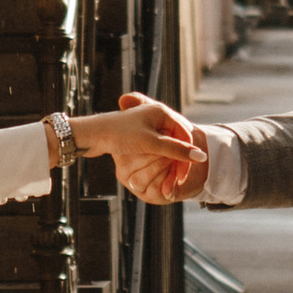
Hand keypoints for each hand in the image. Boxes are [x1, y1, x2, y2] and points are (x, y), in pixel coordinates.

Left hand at [80, 93, 208, 203]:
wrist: (93, 134)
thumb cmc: (121, 135)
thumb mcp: (151, 143)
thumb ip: (176, 149)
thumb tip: (200, 157)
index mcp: (162, 112)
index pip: (185, 135)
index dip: (187, 155)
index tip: (183, 174)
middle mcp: (156, 115)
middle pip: (177, 140)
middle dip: (178, 161)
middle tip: (176, 180)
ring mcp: (148, 124)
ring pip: (167, 145)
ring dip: (169, 162)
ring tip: (168, 179)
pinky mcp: (140, 133)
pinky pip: (157, 147)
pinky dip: (159, 159)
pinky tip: (158, 171)